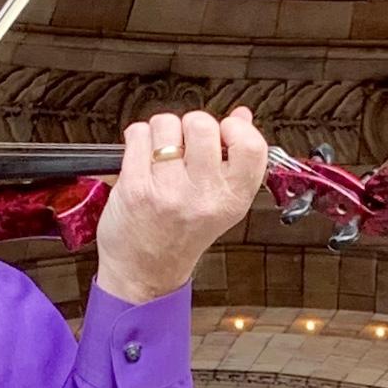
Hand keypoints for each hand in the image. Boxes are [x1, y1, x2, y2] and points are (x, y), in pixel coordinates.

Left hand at [95, 105, 269, 304]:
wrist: (144, 272)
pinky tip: (142, 158)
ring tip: (162, 155)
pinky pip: (139, 135)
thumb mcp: (221, 202)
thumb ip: (235, 158)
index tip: (224, 132)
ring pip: (167, 124)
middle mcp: (203, 196)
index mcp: (232, 199)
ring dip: (162, 132)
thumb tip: (243, 114)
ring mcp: (168, 192)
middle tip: (186, 147)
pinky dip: (138, 139)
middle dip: (191, 127)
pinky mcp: (135, 187)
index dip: (235, 127)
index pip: (251, 146)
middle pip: (203, 124)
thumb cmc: (181, 235)